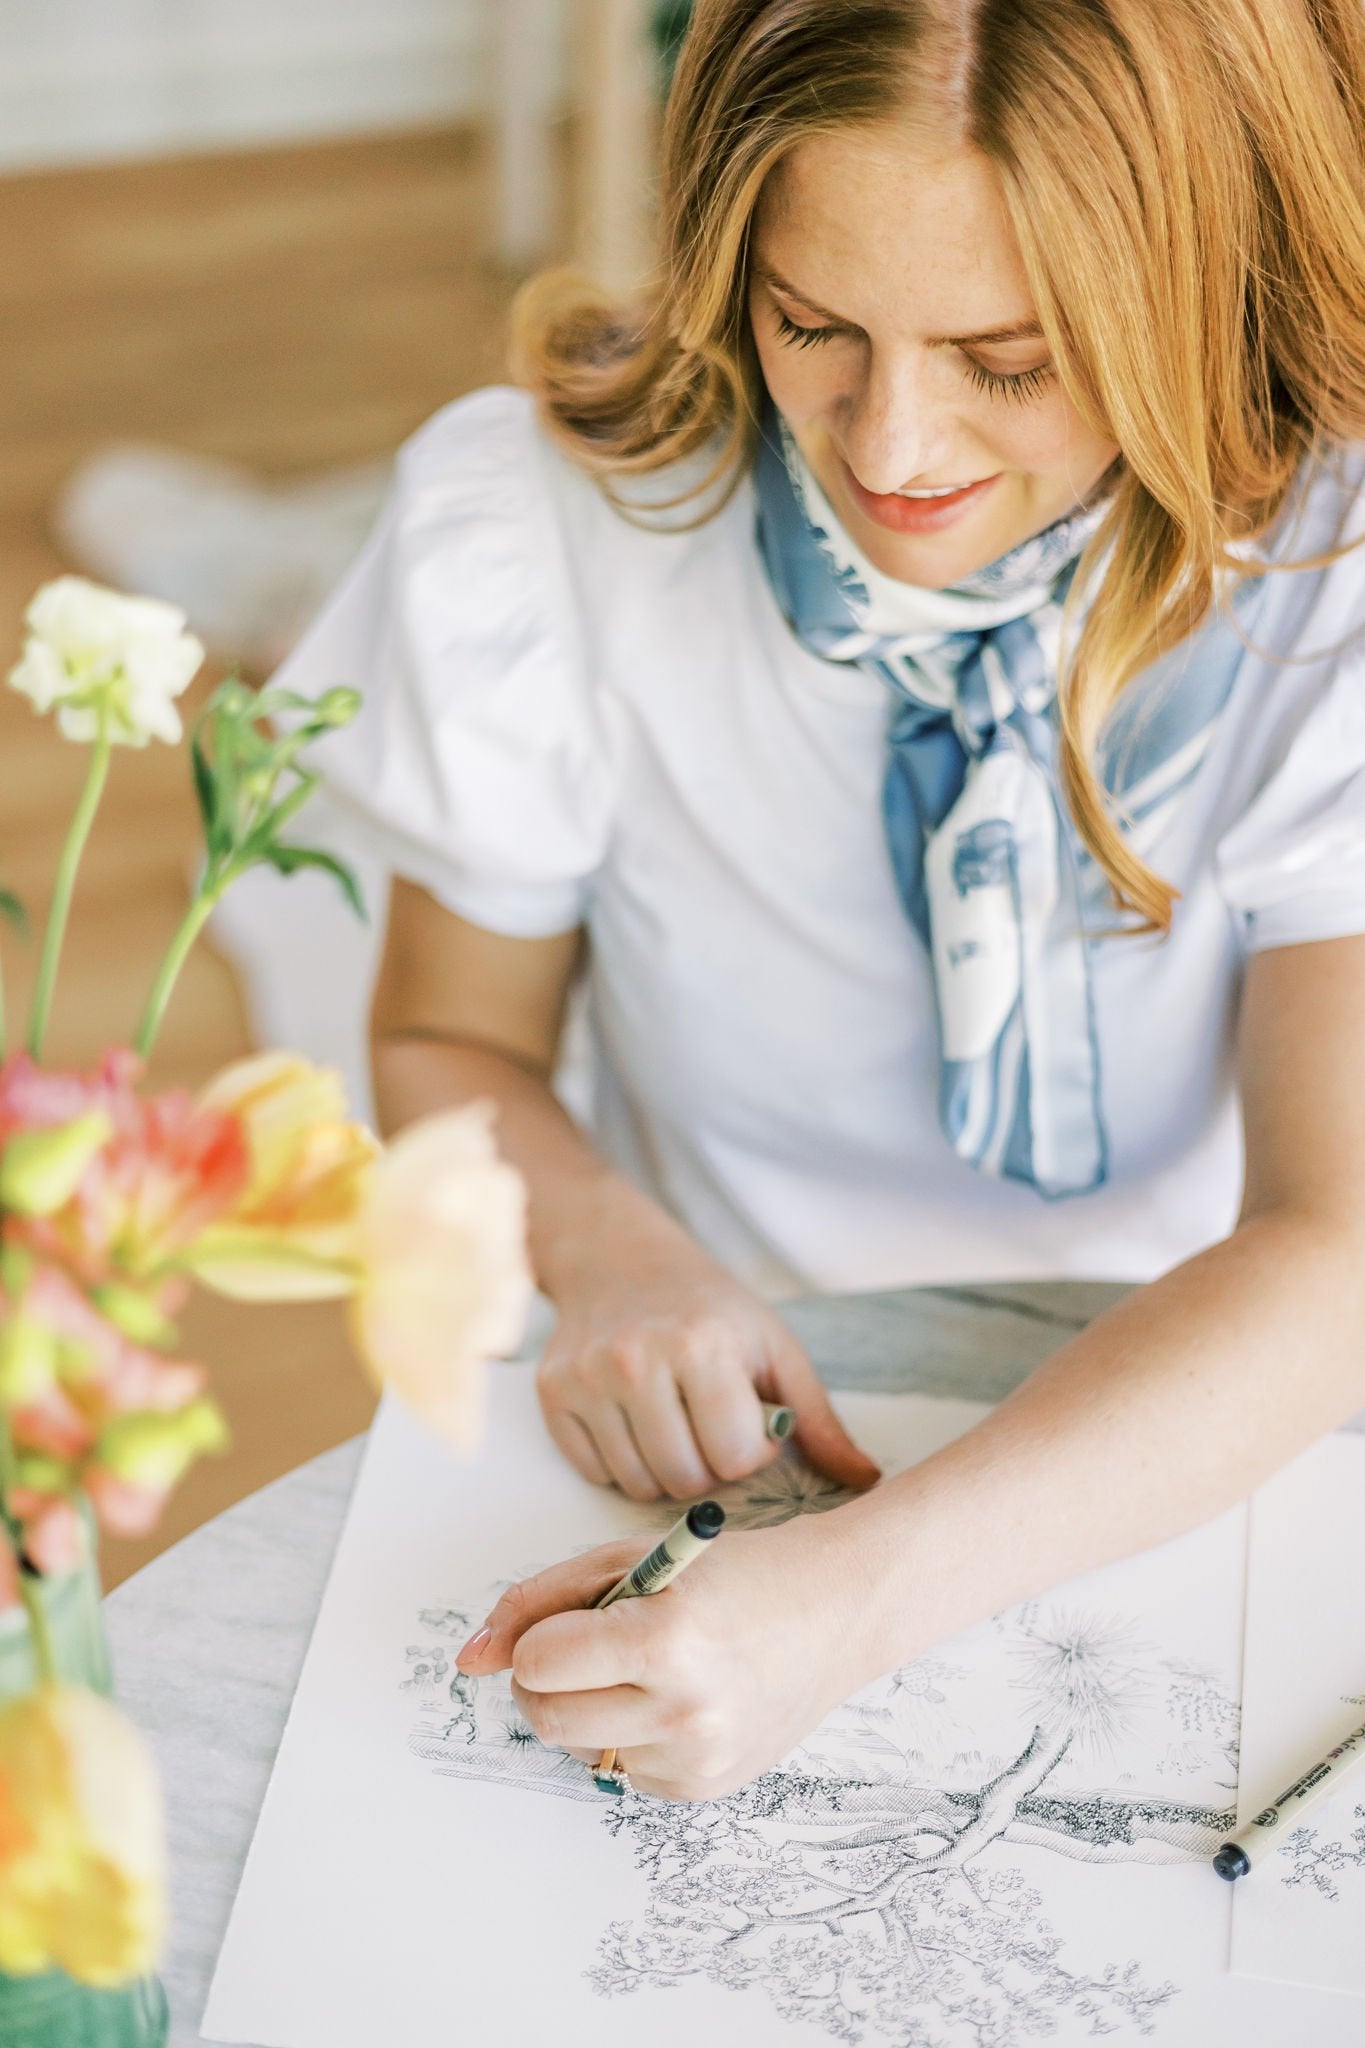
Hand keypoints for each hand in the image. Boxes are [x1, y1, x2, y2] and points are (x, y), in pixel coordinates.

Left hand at [456, 1508, 875, 1800]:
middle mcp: (683, 1709)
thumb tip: (467, 1660)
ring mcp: (696, 1759)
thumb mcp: (632, 1559)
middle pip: (546, 1716)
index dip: (542, 1637)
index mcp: (664, 1638)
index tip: (573, 1620)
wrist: (835, 1611)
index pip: (539, 1662)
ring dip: (587, 1709)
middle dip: (548, 1680)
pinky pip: (620, 1772)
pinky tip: (672, 1699)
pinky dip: (627, 1735)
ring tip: (642, 1669)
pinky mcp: (704, 1790)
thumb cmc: (732, 1573)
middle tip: (587, 1647)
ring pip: (577, 1748)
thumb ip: (540, 1600)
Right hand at [537, 1207, 879, 1502]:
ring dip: (664, 1469)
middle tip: (707, 1423)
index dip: (748, 1450)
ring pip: (638, 1485)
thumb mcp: (772, 1346)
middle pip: (685, 1480)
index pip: (734, 1458)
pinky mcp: (552, 1393)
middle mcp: (636, 1360)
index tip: (744, 1418)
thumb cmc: (709, 1308)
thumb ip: (817, 1419)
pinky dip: (621, 1461)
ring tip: (673, 1421)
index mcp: (702, 1345)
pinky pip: (595, 1472)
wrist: (618, 1258)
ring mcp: (587, 1377)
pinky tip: (634, 1420)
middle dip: (707, 1465)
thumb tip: (866, 1479)